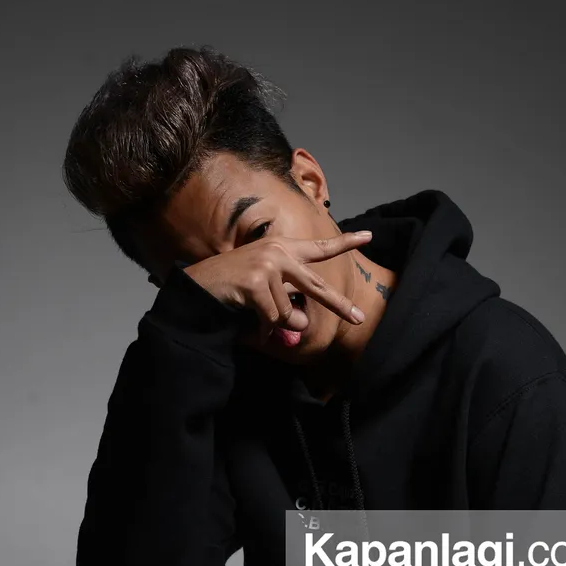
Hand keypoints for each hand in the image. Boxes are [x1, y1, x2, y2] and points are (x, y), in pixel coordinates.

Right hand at [182, 230, 371, 335]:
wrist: (197, 289)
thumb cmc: (232, 291)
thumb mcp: (266, 294)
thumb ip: (289, 306)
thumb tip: (304, 325)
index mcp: (282, 249)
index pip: (318, 248)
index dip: (344, 243)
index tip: (369, 237)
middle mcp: (278, 252)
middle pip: (316, 287)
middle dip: (339, 306)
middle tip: (359, 319)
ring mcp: (267, 264)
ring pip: (288, 314)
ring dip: (272, 324)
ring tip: (253, 316)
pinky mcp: (256, 281)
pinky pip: (272, 319)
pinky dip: (262, 329)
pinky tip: (248, 324)